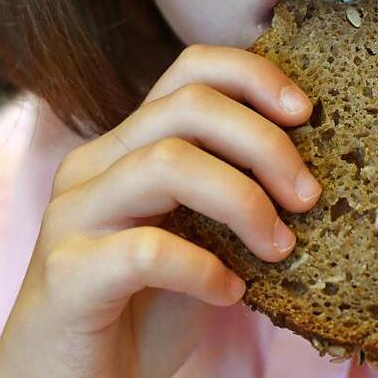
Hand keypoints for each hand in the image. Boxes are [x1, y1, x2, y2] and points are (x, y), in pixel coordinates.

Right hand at [0, 45, 321, 376]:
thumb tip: (310, 171)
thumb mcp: (200, 237)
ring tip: (280, 247)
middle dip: (265, 143)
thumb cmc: (147, 307)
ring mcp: (74, 215)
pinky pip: (147, 250)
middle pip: (188, 107)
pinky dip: (204, 269)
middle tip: (309, 196)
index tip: (306, 113)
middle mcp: (95, 165)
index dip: (253, 77)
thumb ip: (231, 195)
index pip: (190, 71)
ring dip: (244, 202)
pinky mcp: (68, 272)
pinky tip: (232, 292)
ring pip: (167, 163)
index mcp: (129, 147)